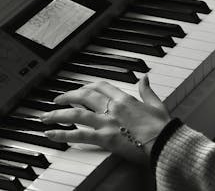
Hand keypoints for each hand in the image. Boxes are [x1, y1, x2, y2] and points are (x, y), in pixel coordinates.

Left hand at [40, 76, 169, 163]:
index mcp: (125, 99)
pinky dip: (62, 134)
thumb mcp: (156, 104)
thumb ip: (147, 91)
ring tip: (46, 116)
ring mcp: (107, 122)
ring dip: (59, 114)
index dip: (88, 86)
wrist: (164, 141)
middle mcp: (113, 108)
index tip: (80, 90)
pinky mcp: (104, 138)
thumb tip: (145, 78)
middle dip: (68, 96)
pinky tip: (50, 133)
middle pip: (85, 96)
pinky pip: (79, 134)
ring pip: (76, 113)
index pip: (102, 86)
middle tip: (57, 99)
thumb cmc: (162, 126)